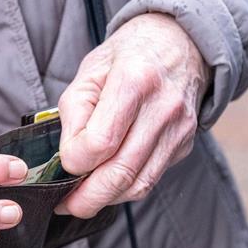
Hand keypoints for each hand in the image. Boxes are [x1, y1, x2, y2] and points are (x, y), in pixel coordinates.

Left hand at [56, 13, 209, 217]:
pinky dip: (125, 189)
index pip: (100, 143)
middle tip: (65, 205)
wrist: (180, 43)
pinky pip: (151, 179)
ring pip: (139, 185)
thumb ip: (74, 112)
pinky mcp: (184, 145)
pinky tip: (107, 184)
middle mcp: (162, 108)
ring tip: (82, 199)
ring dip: (106, 199)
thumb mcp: (90, 70)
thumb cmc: (128, 55)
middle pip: (121, 172)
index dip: (74, 161)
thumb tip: (68, 158)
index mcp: (134, 81)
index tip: (63, 161)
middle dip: (87, 198)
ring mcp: (179, 130)